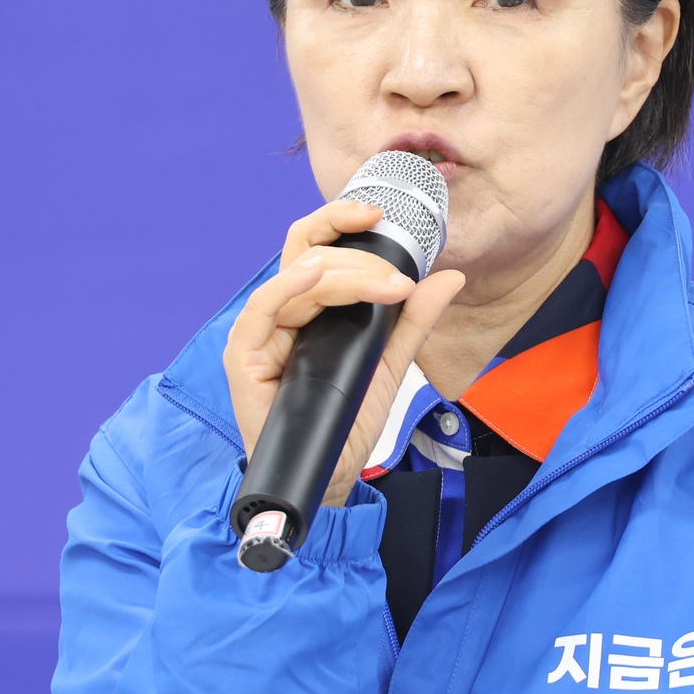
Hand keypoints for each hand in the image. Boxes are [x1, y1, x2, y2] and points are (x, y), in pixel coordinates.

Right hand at [224, 198, 465, 508]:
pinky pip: (262, 310)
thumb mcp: (391, 364)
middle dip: (360, 257)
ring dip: (344, 273)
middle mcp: (282, 313)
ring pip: (296, 276)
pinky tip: (314, 277)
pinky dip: (287, 288)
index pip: (318, 246)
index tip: (381, 215)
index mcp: (309, 306)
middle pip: (308, 253)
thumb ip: (413, 320)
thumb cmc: (349, 423)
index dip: (344, 222)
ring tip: (385, 286)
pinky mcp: (245, 358)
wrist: (332, 477)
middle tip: (399, 281)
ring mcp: (261, 333)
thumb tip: (449, 278)